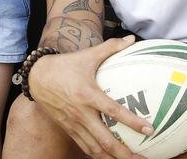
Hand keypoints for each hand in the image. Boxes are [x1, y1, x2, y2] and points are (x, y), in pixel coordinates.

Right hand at [29, 37, 152, 158]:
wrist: (37, 77)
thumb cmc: (65, 65)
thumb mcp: (87, 55)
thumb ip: (110, 47)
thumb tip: (131, 39)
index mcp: (87, 95)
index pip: (113, 111)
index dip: (132, 121)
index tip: (149, 129)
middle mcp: (81, 114)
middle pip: (105, 140)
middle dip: (125, 153)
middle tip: (144, 157)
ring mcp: (74, 124)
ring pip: (96, 149)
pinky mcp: (69, 129)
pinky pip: (86, 147)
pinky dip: (99, 156)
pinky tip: (111, 158)